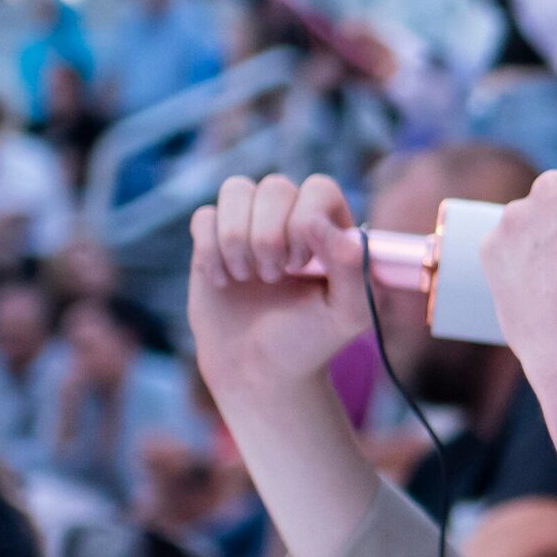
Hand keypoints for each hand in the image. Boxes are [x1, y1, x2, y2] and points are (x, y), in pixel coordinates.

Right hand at [187, 174, 369, 401]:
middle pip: (274, 186)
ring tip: (248, 277)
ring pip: (235, 189)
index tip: (302, 266)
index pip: (318, 188)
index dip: (305, 222)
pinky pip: (204, 217)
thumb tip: (321, 223)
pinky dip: (210, 252)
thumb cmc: (311, 340)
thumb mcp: (347, 313)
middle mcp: (290, 217)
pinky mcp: (212, 241)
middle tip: (274, 277)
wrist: (262, 371)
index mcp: (330, 227)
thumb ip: (353, 268)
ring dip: (237, 237)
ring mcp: (249, 225)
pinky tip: (224, 282)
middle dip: (269, 235)